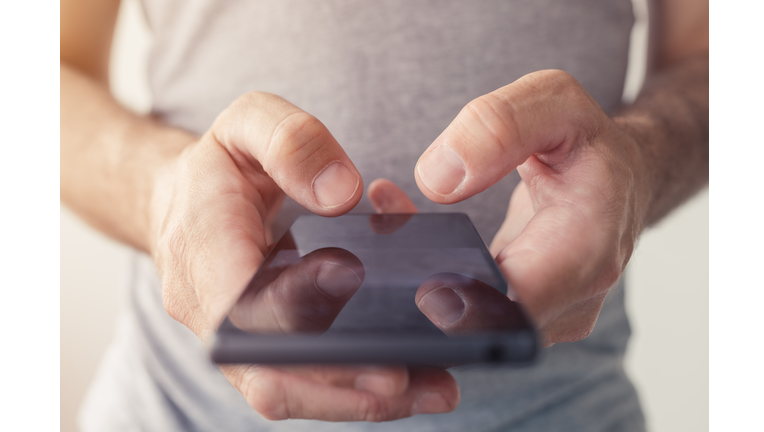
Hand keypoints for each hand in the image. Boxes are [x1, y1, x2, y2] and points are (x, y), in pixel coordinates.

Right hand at [149, 93, 457, 420]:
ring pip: (290, 391)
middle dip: (347, 388)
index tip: (371, 336)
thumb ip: (292, 143)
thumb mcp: (247, 123)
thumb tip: (343, 194)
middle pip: (271, 376)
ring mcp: (236, 337)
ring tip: (433, 389)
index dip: (305, 332)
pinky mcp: (262, 346)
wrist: (186, 199)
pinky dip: (353, 386)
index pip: (249, 313)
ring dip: (361, 399)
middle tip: (421, 379)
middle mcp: (211, 311)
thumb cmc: (219, 164)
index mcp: (201, 252)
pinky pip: (301, 380)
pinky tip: (411, 380)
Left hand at [414, 70, 650, 345]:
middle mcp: (575, 295)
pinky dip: (434, 282)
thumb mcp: (551, 102)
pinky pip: (473, 315)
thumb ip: (497, 127)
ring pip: (473, 327)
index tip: (416, 282)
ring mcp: (552, 315)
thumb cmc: (585, 140)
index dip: (464, 303)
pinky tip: (407, 237)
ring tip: (389, 226)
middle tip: (379, 250)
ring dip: (423, 285)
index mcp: (590, 241)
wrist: (617, 178)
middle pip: (487, 328)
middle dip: (427, 298)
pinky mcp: (528, 317)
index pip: (522, 301)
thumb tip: (437, 181)